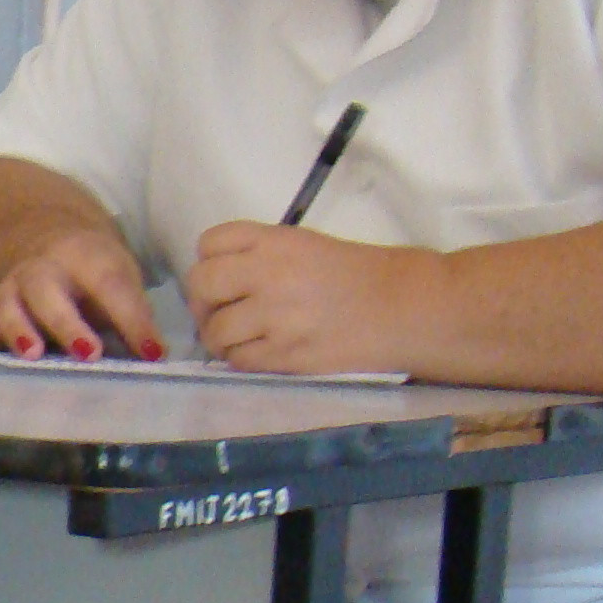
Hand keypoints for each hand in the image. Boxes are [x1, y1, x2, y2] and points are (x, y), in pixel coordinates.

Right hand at [0, 218, 166, 363]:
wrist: (46, 240)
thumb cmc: (93, 269)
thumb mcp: (120, 276)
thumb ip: (133, 313)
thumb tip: (154, 354)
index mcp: (85, 255)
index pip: (110, 286)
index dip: (133, 320)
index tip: (153, 352)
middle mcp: (44, 268)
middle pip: (49, 292)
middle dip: (68, 324)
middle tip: (88, 354)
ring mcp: (14, 286)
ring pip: (10, 305)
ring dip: (19, 330)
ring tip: (31, 354)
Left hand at [183, 222, 433, 372]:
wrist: (401, 308)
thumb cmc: (354, 274)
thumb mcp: (303, 245)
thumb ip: (257, 255)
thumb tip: (215, 282)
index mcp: (274, 241)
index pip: (209, 243)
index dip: (209, 261)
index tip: (222, 276)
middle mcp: (268, 275)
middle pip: (201, 285)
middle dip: (203, 301)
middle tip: (219, 310)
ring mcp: (274, 317)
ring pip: (214, 331)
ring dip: (219, 337)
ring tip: (239, 337)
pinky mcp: (284, 355)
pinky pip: (237, 360)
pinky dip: (240, 359)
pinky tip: (258, 351)